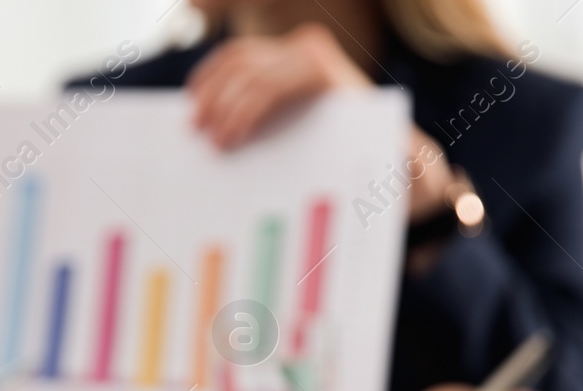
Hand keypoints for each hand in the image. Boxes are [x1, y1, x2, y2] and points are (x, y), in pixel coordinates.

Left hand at [188, 24, 369, 148]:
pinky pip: (269, 88)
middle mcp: (305, 44)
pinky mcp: (320, 72)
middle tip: (195, 128)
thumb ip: (262, 109)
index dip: (209, 76)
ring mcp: (314, 55)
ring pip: (251, 76)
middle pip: (240, 62)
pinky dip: (245, 113)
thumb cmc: (337, 145)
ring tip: (216, 142)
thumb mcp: (292, 119)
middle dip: (212, 94)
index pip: (240, 54)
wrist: (391, 154)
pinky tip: (235, 136)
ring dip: (226, 110)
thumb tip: (210, 116)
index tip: (191, 103)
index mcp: (296, 51)